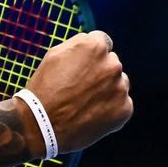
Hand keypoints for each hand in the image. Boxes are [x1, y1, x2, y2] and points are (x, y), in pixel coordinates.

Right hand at [23, 29, 132, 154]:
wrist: (42, 124)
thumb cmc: (45, 87)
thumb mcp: (55, 55)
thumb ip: (79, 45)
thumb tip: (95, 43)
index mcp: (95, 46)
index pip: (103, 42)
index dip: (91, 54)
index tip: (83, 65)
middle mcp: (112, 64)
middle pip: (111, 63)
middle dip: (100, 72)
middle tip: (80, 87)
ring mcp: (120, 87)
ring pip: (118, 84)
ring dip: (107, 89)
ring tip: (84, 102)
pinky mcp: (125, 109)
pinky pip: (121, 104)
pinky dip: (110, 108)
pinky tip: (91, 113)